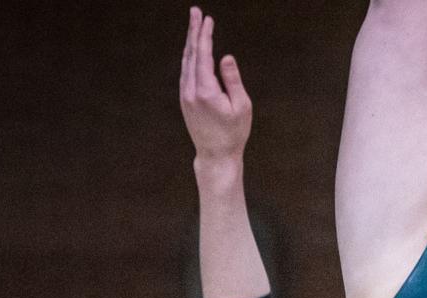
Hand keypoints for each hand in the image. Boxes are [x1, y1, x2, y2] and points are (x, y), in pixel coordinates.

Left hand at [179, 8, 251, 165]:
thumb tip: (226, 56)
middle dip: (193, 31)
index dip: (204, 34)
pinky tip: (193, 49)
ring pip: (186, 61)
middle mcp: (191, 90)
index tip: (207, 19)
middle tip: (195, 11)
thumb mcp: (241, 106)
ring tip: (194, 26)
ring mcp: (185, 94)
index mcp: (206, 90)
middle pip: (191, 53)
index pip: (203, 54)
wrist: (215, 154)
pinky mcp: (184, 99)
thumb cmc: (234, 132)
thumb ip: (233, 79)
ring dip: (190, 41)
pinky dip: (189, 56)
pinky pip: (185, 71)